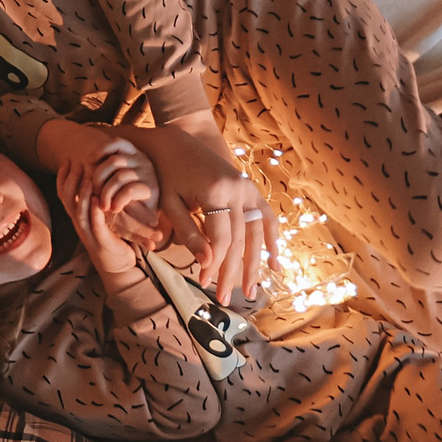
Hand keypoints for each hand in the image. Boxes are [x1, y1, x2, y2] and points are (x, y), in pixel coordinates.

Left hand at [55, 132, 159, 228]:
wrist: (148, 217)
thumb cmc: (125, 197)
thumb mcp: (112, 180)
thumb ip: (102, 171)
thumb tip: (80, 165)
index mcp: (133, 153)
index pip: (116, 142)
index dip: (100, 150)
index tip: (88, 162)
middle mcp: (142, 160)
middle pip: (114, 161)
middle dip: (99, 177)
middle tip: (93, 192)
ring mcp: (148, 173)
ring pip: (120, 176)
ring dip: (106, 192)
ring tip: (103, 205)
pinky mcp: (152, 189)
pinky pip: (129, 190)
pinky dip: (117, 200)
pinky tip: (114, 208)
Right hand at [56, 141, 165, 281]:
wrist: (119, 267)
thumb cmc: (113, 239)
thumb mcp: (103, 216)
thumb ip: (98, 200)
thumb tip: (97, 178)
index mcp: (79, 217)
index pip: (63, 194)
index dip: (62, 177)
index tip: (67, 161)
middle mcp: (80, 225)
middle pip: (67, 200)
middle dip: (70, 180)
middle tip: (76, 163)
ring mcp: (89, 235)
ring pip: (78, 212)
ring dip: (82, 194)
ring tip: (88, 178)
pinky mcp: (101, 243)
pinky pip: (95, 226)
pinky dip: (95, 213)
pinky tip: (98, 201)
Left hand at [135, 118, 274, 303]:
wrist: (178, 142)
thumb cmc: (168, 175)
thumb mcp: (171, 204)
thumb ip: (188, 233)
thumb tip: (206, 263)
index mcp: (216, 192)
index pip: (221, 239)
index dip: (215, 264)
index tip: (205, 283)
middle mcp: (238, 190)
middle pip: (240, 240)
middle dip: (233, 272)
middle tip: (226, 298)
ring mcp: (248, 188)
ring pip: (256, 233)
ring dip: (254, 264)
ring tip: (251, 290)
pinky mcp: (251, 188)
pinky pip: (267, 217)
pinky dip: (271, 240)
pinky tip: (273, 264)